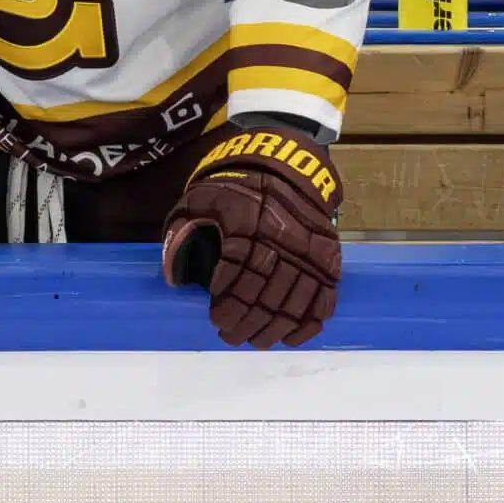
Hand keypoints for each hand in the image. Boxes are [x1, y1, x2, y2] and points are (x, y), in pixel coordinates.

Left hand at [161, 124, 344, 347]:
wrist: (287, 162)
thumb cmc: (238, 183)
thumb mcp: (202, 197)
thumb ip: (183, 231)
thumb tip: (175, 276)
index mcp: (251, 223)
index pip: (241, 274)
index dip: (229, 303)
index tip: (216, 318)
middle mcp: (285, 238)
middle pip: (267, 294)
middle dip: (247, 322)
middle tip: (230, 335)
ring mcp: (311, 249)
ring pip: (295, 300)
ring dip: (274, 327)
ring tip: (256, 340)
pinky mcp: (329, 255)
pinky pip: (325, 296)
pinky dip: (311, 321)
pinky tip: (292, 336)